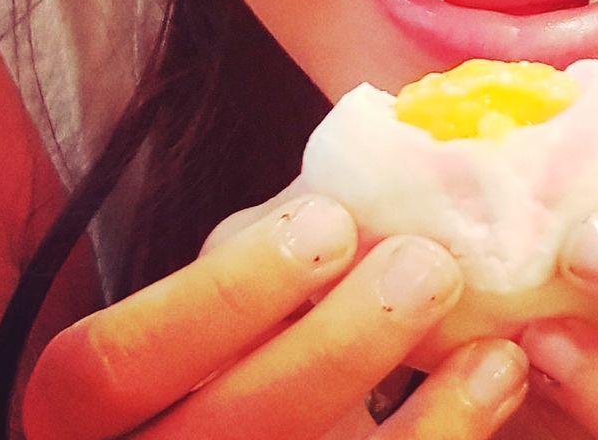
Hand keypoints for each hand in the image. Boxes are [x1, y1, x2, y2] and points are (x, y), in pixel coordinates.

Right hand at [22, 196, 527, 438]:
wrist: (298, 401)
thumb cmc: (272, 329)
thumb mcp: (247, 285)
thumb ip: (273, 244)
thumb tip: (369, 183)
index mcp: (101, 408)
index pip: (103, 364)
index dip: (218, 295)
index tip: (331, 222)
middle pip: (217, 434)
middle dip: (334, 347)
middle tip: (427, 266)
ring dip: (417, 420)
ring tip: (490, 343)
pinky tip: (497, 379)